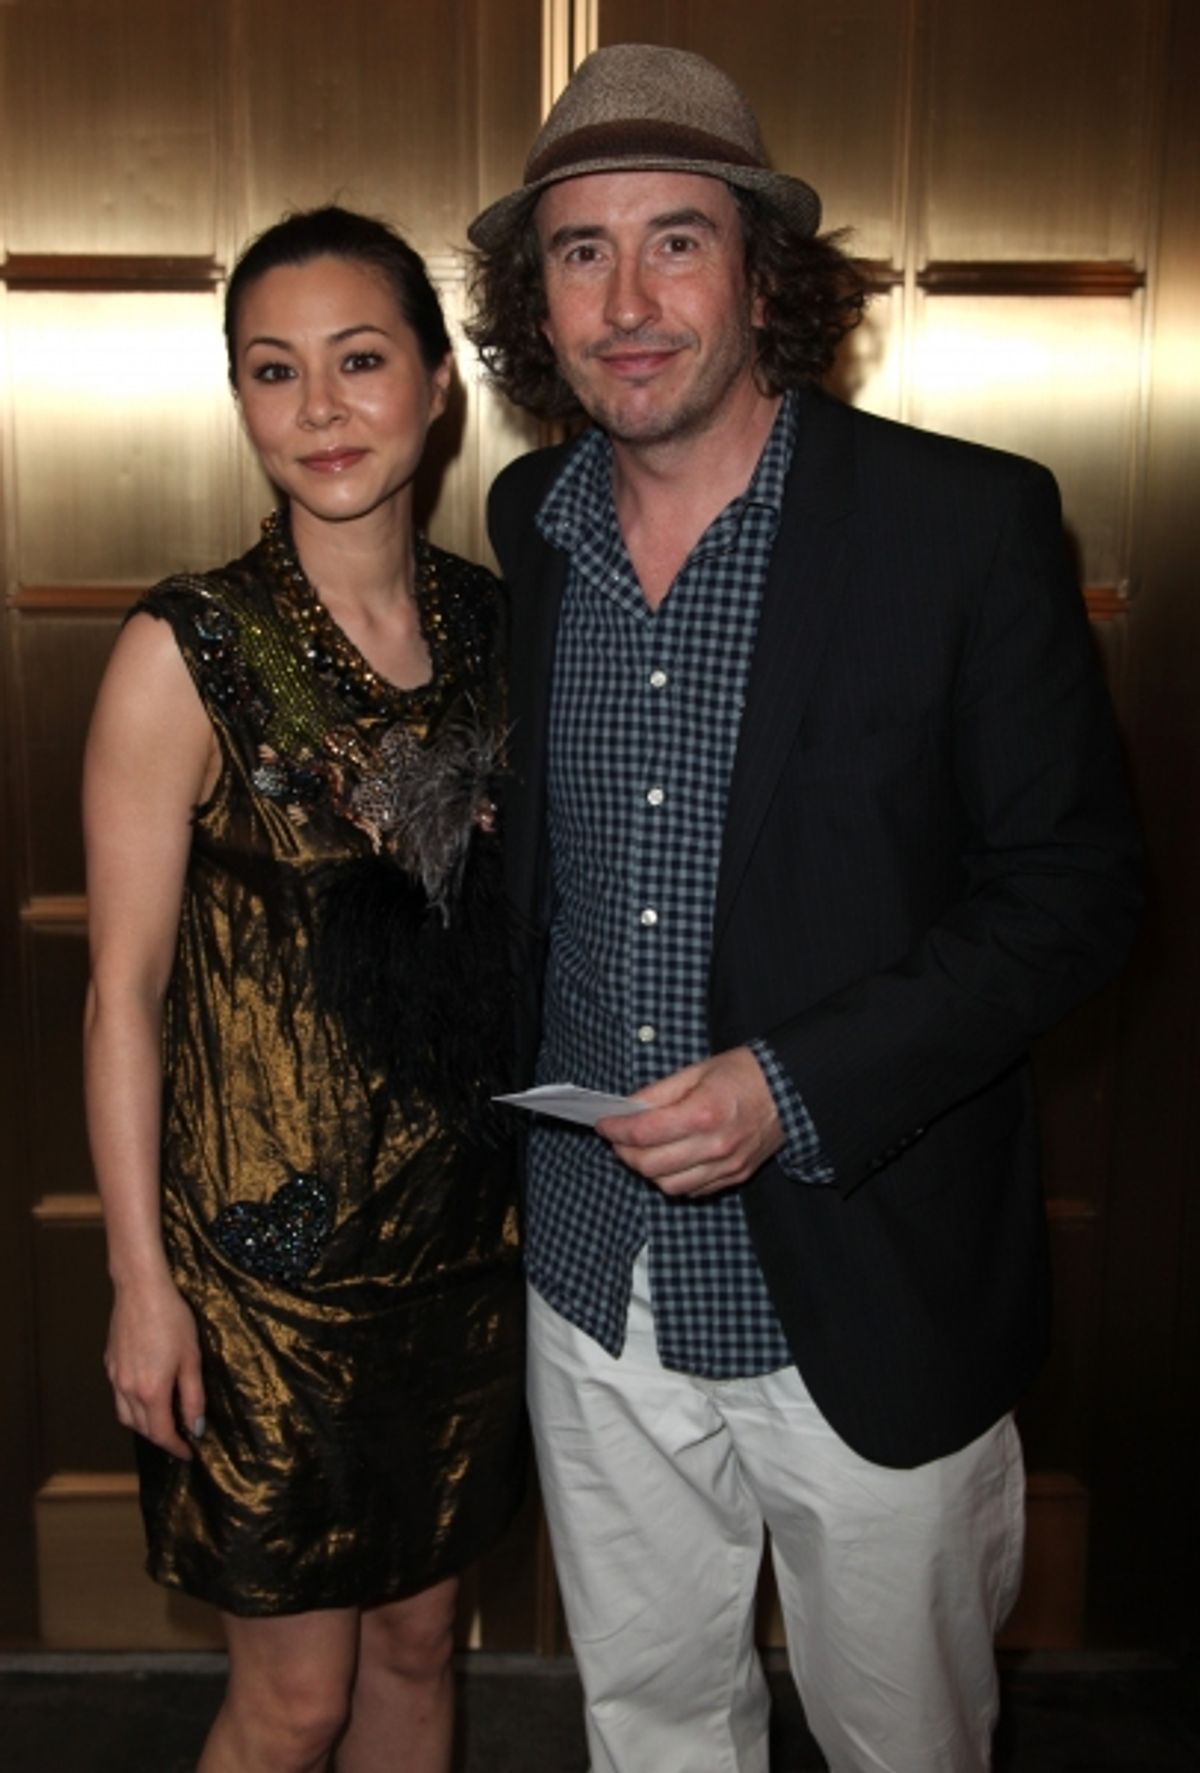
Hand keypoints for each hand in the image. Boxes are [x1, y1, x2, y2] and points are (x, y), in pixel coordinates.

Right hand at [105, 1275, 204, 1459]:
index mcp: (151, 1392)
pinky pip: (119, 1396)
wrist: (141, 1289)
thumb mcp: (191, 1358)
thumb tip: (195, 1427)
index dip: (176, 1447)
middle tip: (180, 1437)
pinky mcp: (110, 1363)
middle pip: (142, 1429)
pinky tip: (146, 1395)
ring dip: (144, 1425)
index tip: (189, 1453)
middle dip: (161, 1438)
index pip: (162, 1433)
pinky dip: (132, 1406)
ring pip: (126, 1415)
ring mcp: (115, 1377)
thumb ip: (193, 1396)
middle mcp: (128, 1390)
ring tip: (163, 1420)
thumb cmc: (172, 1319)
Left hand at [596, 1046, 782, 1198]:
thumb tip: (627, 1108)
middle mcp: (716, 1144)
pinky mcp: (735, 1176)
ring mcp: (727, 1165)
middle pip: (651, 1165)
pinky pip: (692, 1190)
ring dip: (647, 1171)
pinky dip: (673, 1179)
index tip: (605, 1123)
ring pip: (669, 1186)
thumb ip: (658, 1092)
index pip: (644, 1132)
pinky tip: (670, 1160)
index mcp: (704, 1112)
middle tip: (618, 1139)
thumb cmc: (743, 1074)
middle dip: (625, 1153)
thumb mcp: (696, 1070)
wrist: (790, 1090)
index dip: (616, 1129)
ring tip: (642, 1150)